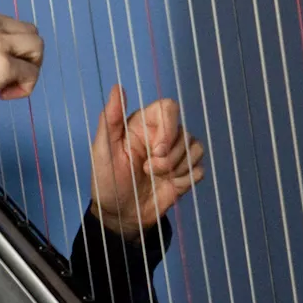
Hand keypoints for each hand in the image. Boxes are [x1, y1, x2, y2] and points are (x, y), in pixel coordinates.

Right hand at [0, 1, 43, 113]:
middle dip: (26, 54)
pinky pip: (31, 74)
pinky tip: (5, 94)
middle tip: (12, 73)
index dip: (8, 44)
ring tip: (12, 83)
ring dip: (31, 67)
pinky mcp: (3, 66)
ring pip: (37, 48)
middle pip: (29, 32)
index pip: (8, 23)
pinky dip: (25, 87)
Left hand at [89, 85, 204, 240]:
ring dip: (177, 167)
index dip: (170, 126)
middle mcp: (162, 136)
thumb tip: (117, 87)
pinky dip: (186, 179)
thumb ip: (110, 118)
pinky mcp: (185, 174)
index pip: (169, 107)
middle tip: (148, 170)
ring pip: (196, 148)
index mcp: (143, 124)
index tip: (157, 149)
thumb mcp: (102, 150)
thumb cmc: (107, 180)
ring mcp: (175, 155)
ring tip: (155, 178)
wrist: (119, 215)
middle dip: (170, 155)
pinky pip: (199, 168)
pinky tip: (168, 186)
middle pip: (184, 131)